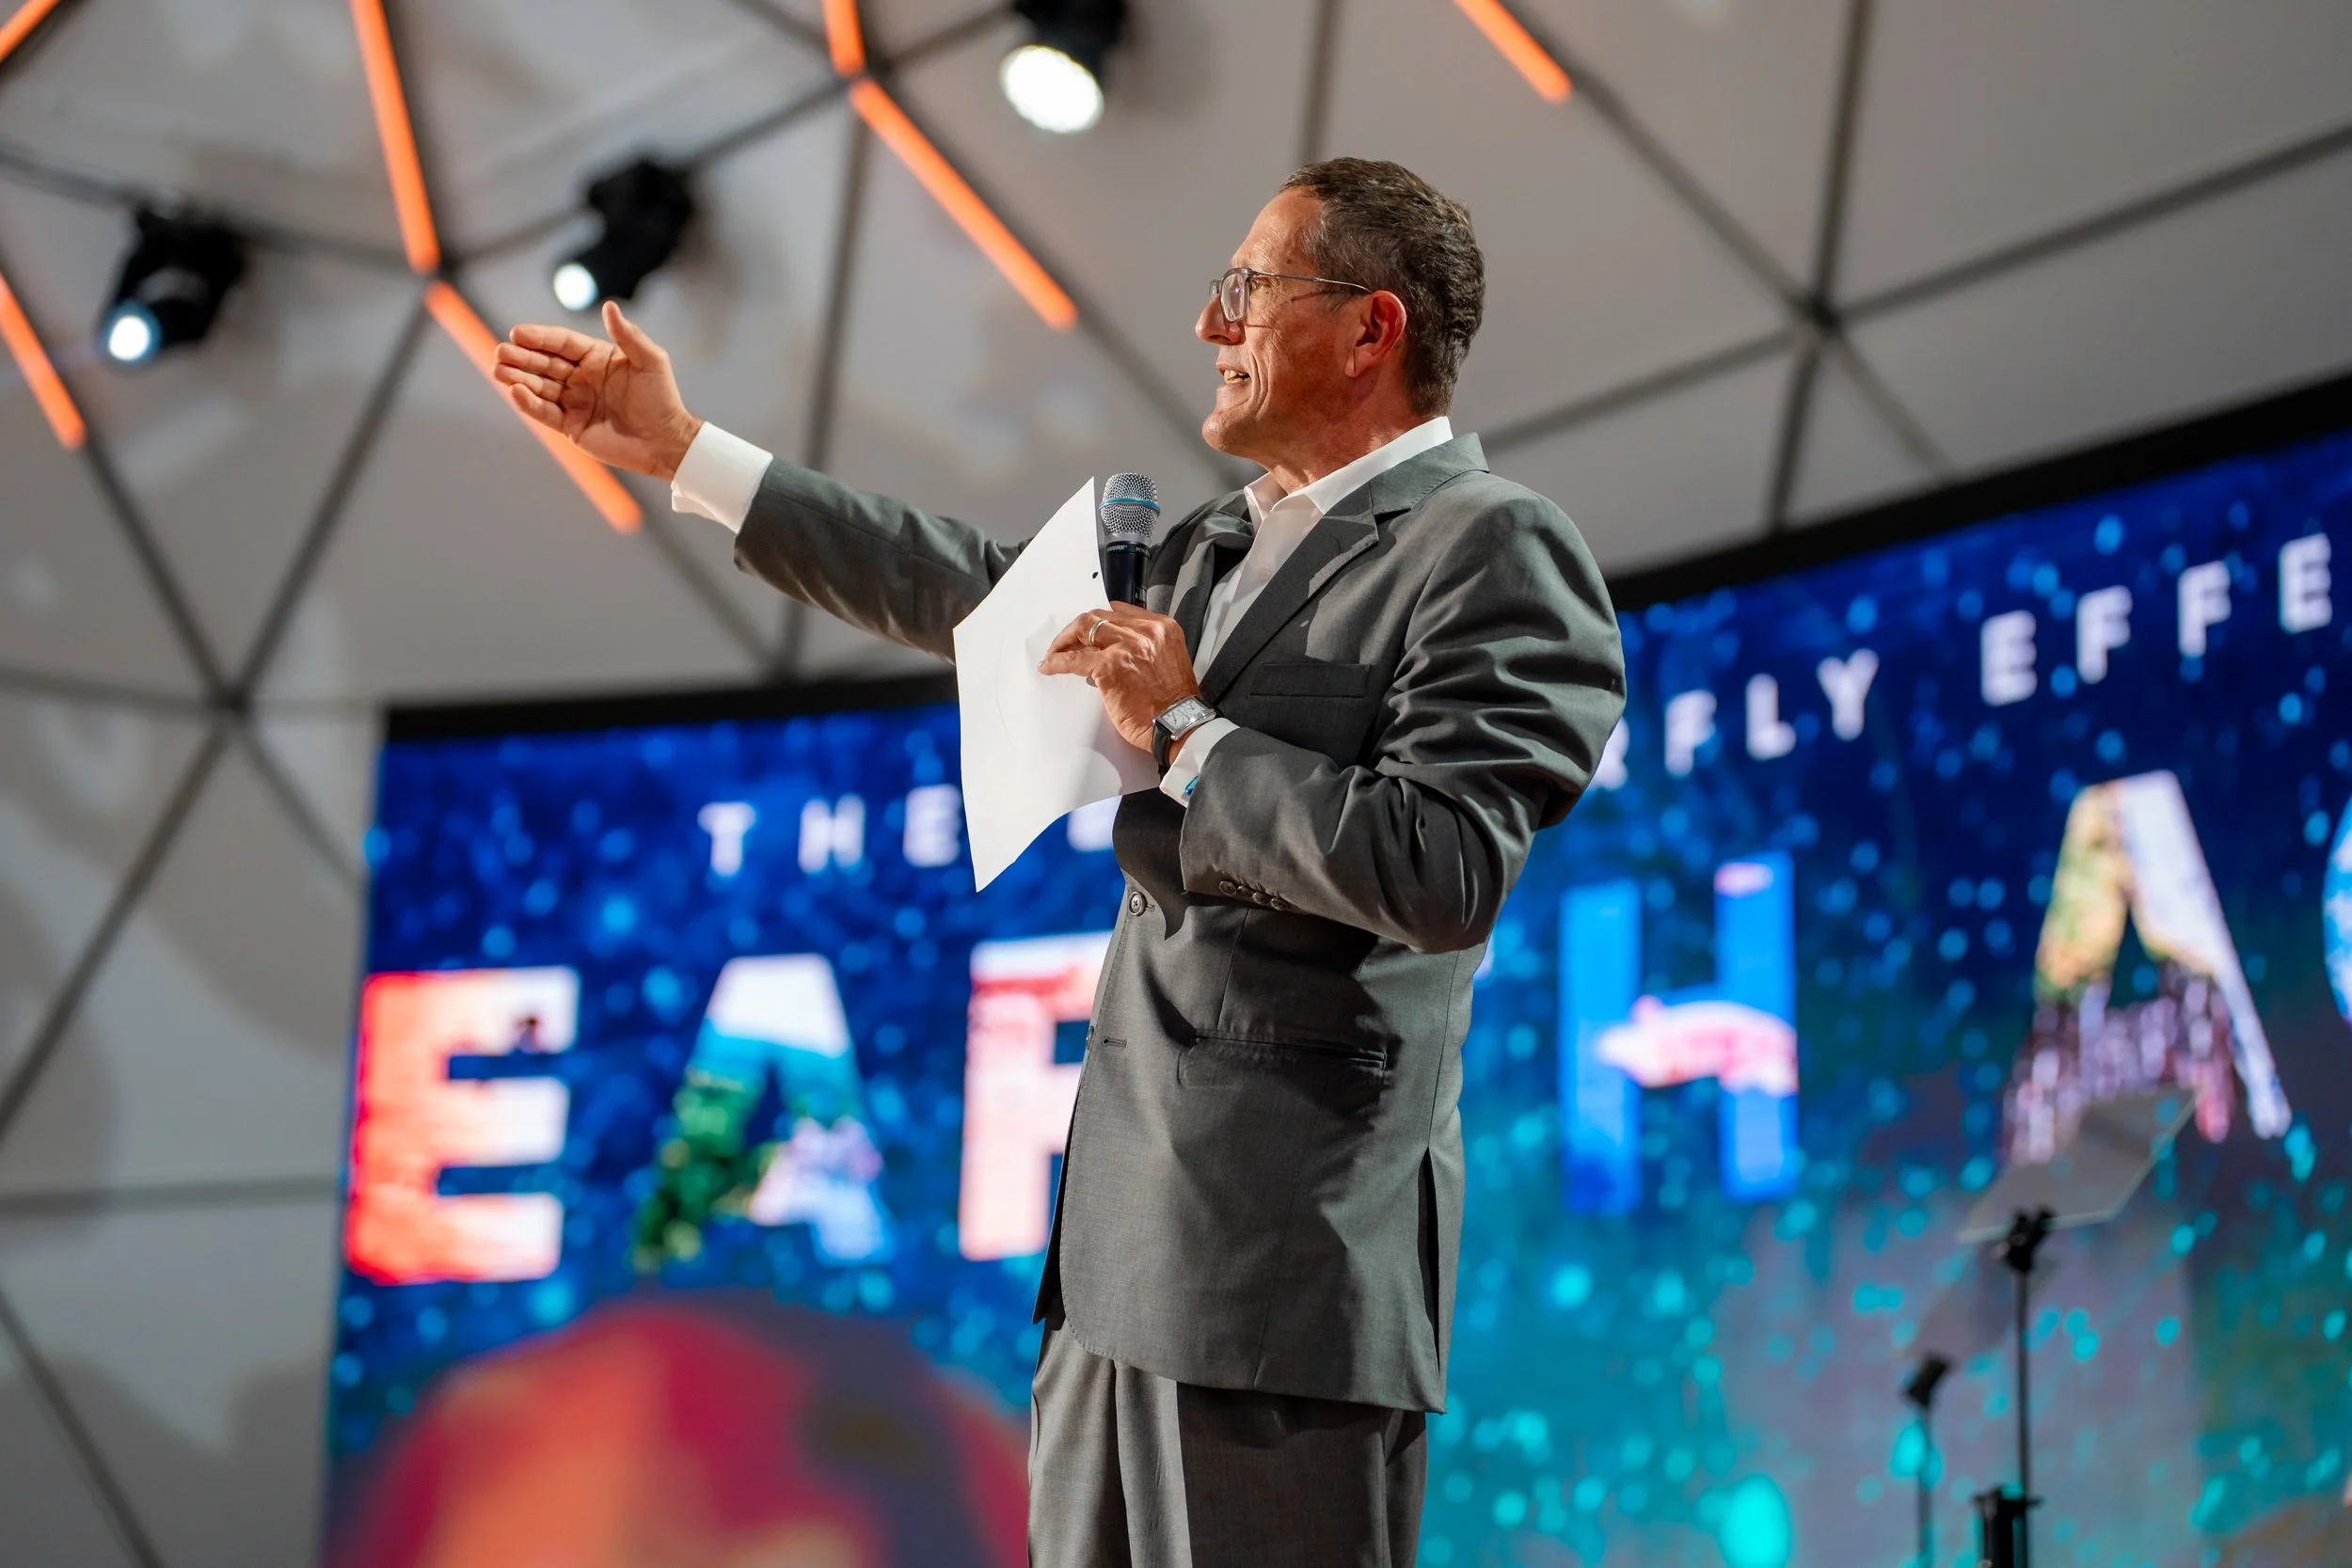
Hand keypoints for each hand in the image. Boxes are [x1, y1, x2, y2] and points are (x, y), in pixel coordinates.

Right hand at [493, 301, 702, 479]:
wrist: (666, 441)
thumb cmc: (662, 398)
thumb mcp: (651, 361)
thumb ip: (629, 336)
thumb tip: (609, 306)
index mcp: (596, 357)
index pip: (561, 343)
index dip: (540, 337)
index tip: (517, 332)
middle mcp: (581, 377)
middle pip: (544, 363)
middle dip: (521, 357)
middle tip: (501, 351)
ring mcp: (574, 401)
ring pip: (539, 386)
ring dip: (518, 378)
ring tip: (499, 370)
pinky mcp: (570, 426)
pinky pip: (545, 413)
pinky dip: (529, 403)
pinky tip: (516, 392)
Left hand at [1040, 604, 1200, 752]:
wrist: (1179, 724)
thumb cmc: (1174, 702)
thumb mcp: (1168, 659)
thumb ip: (1146, 647)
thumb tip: (1116, 650)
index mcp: (1162, 627)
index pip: (1120, 611)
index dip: (1099, 622)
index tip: (1088, 631)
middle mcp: (1145, 631)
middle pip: (1099, 616)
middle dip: (1078, 628)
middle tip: (1066, 642)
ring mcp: (1126, 646)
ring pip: (1084, 628)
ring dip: (1064, 640)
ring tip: (1055, 653)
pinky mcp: (1109, 667)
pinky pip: (1074, 659)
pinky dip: (1057, 661)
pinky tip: (1049, 667)